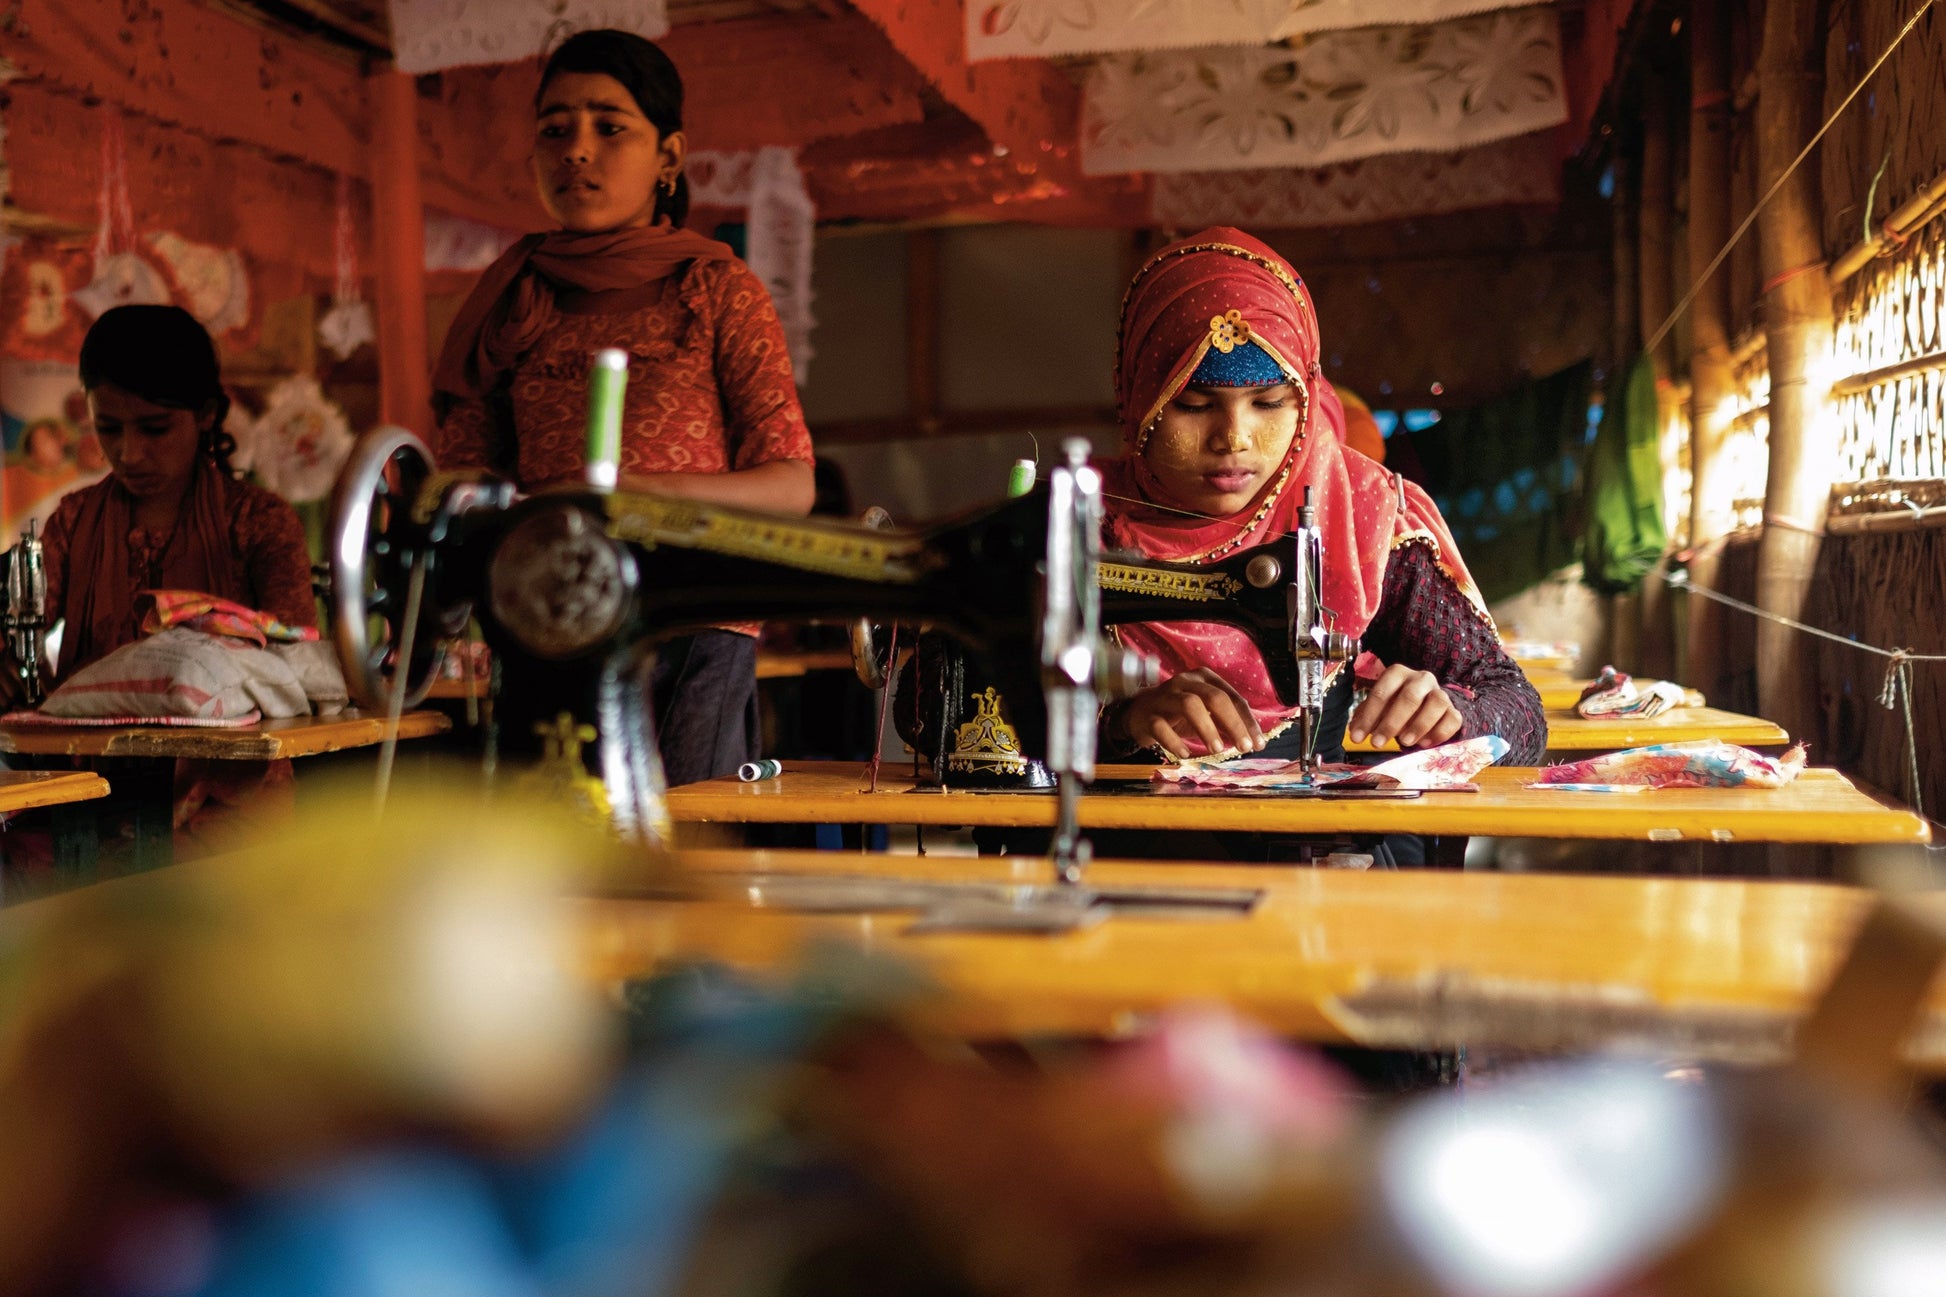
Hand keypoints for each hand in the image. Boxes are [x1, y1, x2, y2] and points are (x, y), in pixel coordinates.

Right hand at [1119, 669, 1264, 759]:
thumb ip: (1227, 722)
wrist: (1139, 712)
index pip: (1231, 697)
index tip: (1258, 743)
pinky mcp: (1148, 715)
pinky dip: (1174, 741)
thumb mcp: (1205, 713)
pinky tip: (1185, 754)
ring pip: (1189, 705)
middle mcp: (1185, 682)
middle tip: (1244, 747)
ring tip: (1217, 749)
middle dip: (1233, 723)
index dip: (1247, 721)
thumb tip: (1253, 740)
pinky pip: (1161, 727)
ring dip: (1207, 728)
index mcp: (1204, 678)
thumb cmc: (1179, 712)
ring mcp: (1165, 697)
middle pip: (1214, 698)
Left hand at [1349, 664, 1462, 748]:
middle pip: (1410, 697)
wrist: (1427, 706)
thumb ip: (1366, 716)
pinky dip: (1439, 733)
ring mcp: (1440, 693)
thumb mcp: (1379, 707)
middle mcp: (1421, 679)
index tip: (1356, 738)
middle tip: (1377, 743)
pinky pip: (1453, 719)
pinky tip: (1424, 744)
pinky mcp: (1453, 710)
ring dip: (1419, 725)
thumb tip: (1354, 730)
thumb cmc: (1397, 706)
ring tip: (1404, 742)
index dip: (1368, 716)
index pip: (1382, 691)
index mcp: (1398, 674)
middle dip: (1391, 723)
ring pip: (1436, 704)